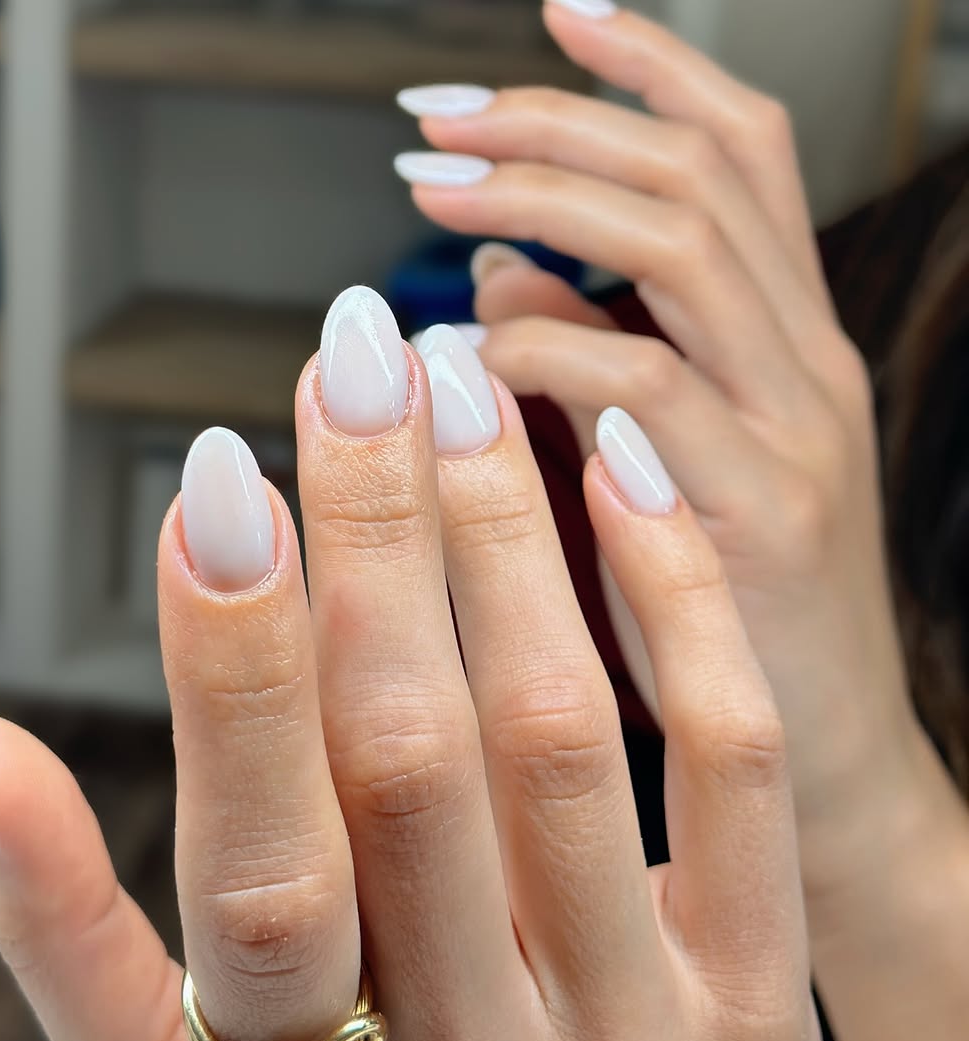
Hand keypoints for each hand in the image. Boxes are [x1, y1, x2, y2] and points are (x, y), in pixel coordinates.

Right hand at [0, 291, 819, 1040]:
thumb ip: (74, 933)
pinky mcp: (754, 1002)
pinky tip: (615, 466)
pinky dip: (674, 596)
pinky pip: (730, 761)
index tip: (216, 477)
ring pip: (558, 728)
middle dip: (377, 531)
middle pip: (411, 750)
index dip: (227, 656)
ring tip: (458, 382)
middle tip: (352, 360)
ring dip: (503, 532)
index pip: (258, 852)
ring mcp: (635, 1032)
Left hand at [394, 1, 927, 894]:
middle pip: (692, 174)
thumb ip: (584, 361)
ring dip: (541, 200)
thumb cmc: (718, 611)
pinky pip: (645, 388)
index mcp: (785, 340)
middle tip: (432, 121)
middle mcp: (802, 364)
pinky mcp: (759, 516)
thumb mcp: (660, 468)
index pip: (738, 149)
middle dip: (553, 124)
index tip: (552, 15)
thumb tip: (492, 279)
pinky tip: (476, 352)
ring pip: (678, 252)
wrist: (814, 759)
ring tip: (433, 191)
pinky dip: (547, 346)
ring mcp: (794, 432)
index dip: (647, 64)